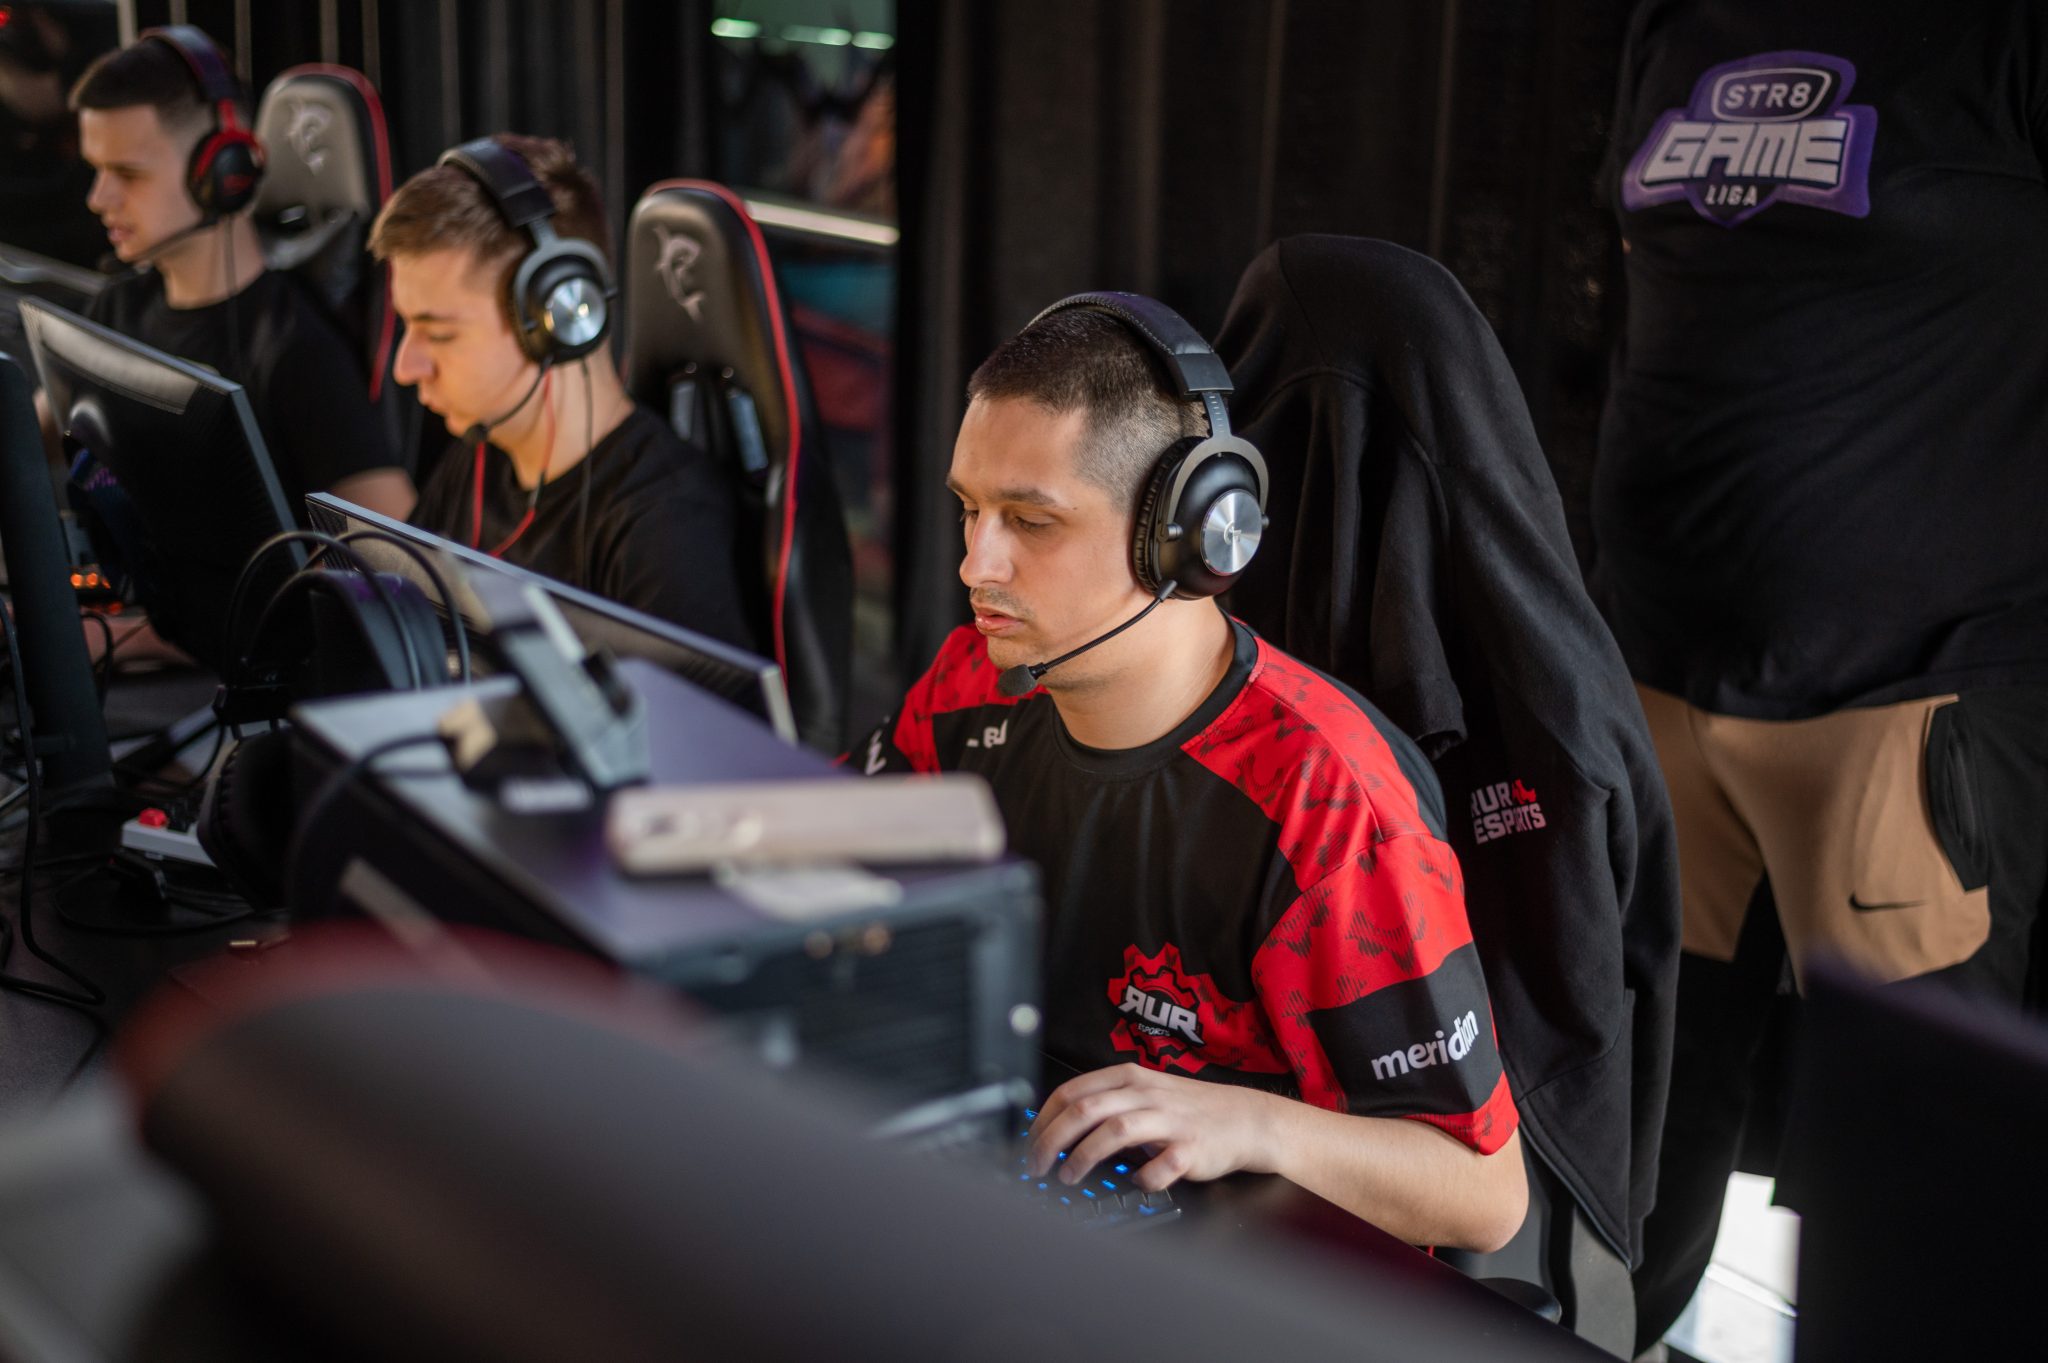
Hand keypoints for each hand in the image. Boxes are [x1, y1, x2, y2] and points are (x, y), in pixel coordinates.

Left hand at [1025, 1063, 1281, 1191]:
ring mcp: (1169, 1119)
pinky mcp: (1191, 1147)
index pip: (1071, 1092)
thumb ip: (1107, 1107)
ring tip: (1068, 1177)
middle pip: (1085, 1110)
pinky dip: (1140, 1178)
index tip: (1029, 1145)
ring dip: (1083, 1157)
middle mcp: (1145, 1093)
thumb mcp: (1145, 1094)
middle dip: (1051, 1140)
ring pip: (1114, 1131)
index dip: (1042, 1121)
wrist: (1246, 1119)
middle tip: (1036, 1166)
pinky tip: (1134, 1183)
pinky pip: (1158, 1166)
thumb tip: (1059, 1134)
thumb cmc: (1190, 1111)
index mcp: (1128, 1078)